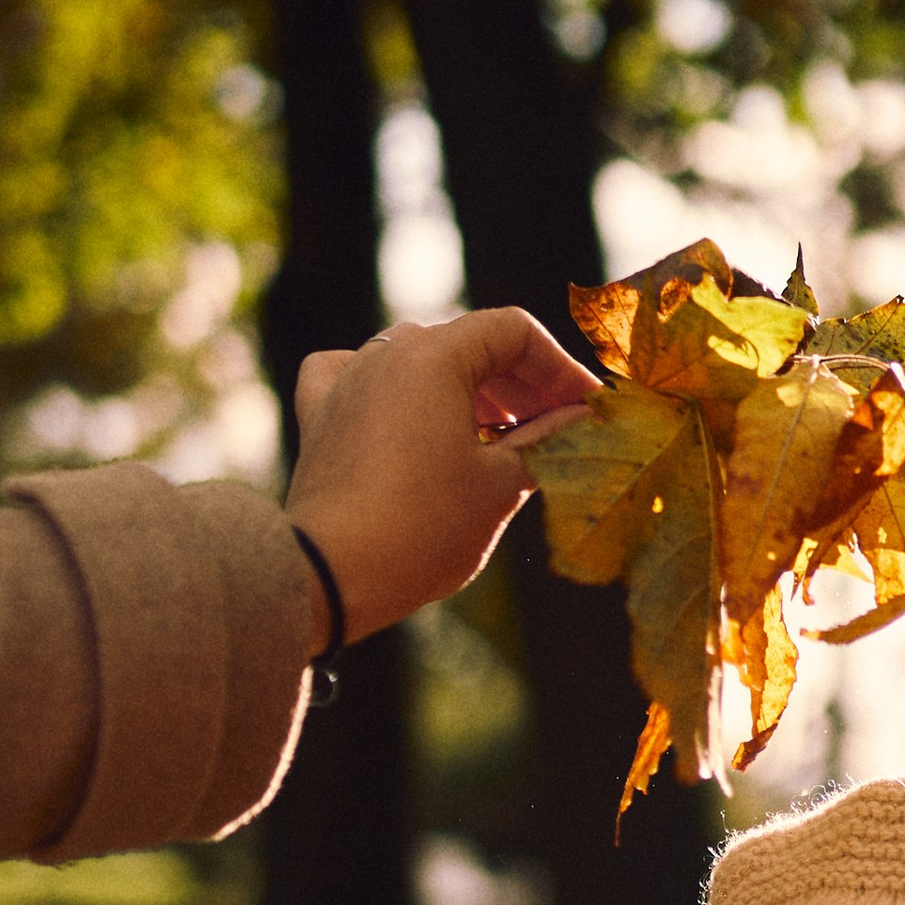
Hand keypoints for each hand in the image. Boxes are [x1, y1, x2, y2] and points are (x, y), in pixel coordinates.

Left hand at [284, 308, 598, 636]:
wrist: (329, 574)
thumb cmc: (423, 529)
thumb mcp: (501, 485)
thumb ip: (547, 441)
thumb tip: (581, 419)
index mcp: (434, 356)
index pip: (514, 331)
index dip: (559, 366)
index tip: (584, 407)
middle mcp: (385, 354)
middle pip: (468, 344)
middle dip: (519, 383)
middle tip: (556, 427)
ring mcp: (346, 382)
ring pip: (418, 361)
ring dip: (465, 390)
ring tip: (497, 435)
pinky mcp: (320, 417)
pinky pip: (357, 378)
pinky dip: (390, 390)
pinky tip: (404, 413)